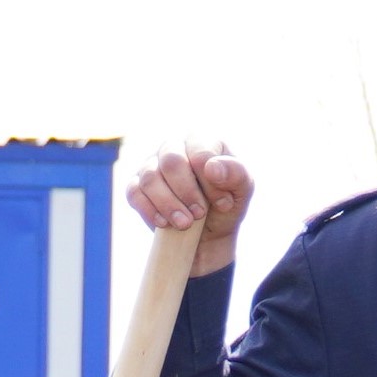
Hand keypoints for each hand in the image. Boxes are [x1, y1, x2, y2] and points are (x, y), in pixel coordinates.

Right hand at [126, 145, 252, 277]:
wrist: (207, 235)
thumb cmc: (225, 205)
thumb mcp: (242, 191)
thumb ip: (236, 174)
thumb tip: (211, 167)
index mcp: (202, 141)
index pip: (200, 153)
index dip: (211, 182)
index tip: (223, 204)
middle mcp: (174, 147)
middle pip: (171, 161)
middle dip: (186, 192)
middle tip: (200, 214)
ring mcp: (152, 165)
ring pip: (150, 178)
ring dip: (168, 204)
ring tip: (184, 224)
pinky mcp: (137, 186)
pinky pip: (134, 193)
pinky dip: (149, 210)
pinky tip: (164, 224)